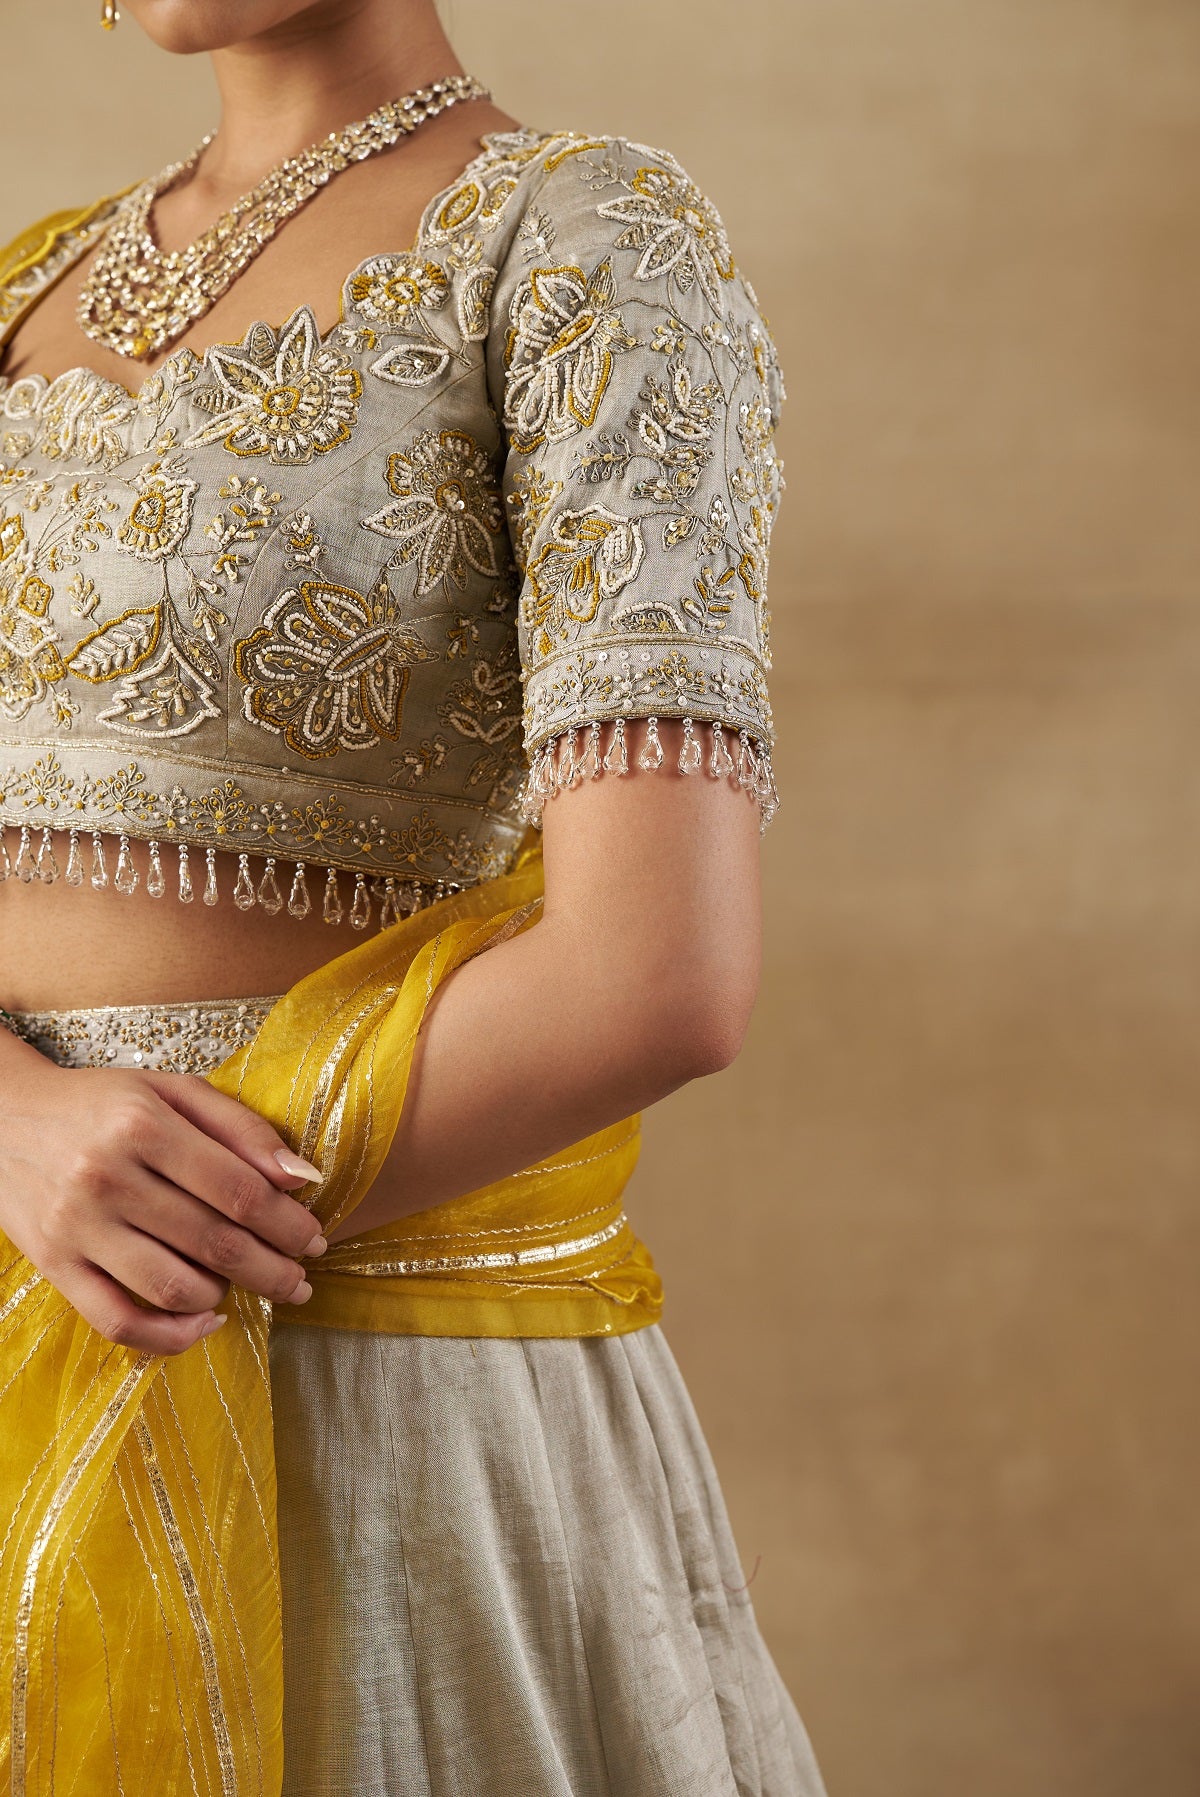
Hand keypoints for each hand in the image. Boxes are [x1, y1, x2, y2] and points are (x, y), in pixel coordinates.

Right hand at [0, 1052, 327, 1356]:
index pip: (238, 1190)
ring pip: (173, 1286)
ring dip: (230, 1297)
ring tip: (255, 1289)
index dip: (287, 1223)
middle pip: (214, 1242)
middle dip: (274, 1269)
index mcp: (143, 1124)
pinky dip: (170, 1335)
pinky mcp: (54, 1266)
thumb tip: (302, 1178)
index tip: (315, 1239)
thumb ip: (240, 1127)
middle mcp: (107, 1177)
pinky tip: (205, 1320)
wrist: (2, 1119)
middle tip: (303, 1281)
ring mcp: (78, 1227)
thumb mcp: (171, 1090)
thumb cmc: (102, 1103)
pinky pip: (117, 1321)